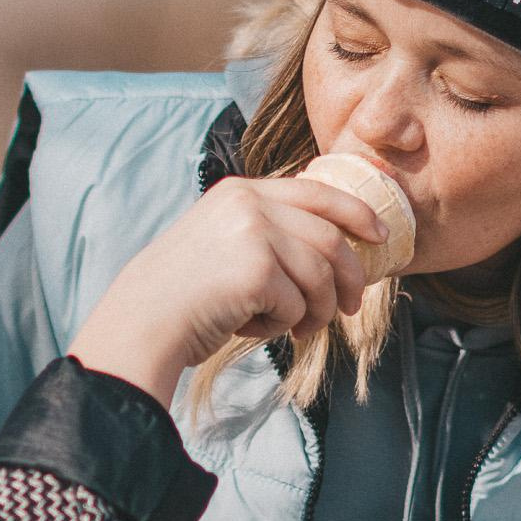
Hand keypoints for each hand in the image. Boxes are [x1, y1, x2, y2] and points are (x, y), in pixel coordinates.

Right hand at [68, 175, 382, 407]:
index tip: (378, 235)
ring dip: (316, 311)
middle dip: (348, 279)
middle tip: (349, 310)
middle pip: (330, 239)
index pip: (317, 191)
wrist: (143, 321)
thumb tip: (334, 252)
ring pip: (320, 276)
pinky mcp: (257, 269)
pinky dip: (281, 325)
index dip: (355, 212)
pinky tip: (251, 327)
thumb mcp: (223, 242)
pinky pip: (296, 304)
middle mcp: (249, 203)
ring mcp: (253, 233)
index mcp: (241, 191)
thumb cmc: (183, 295)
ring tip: (295, 329)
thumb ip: (268, 233)